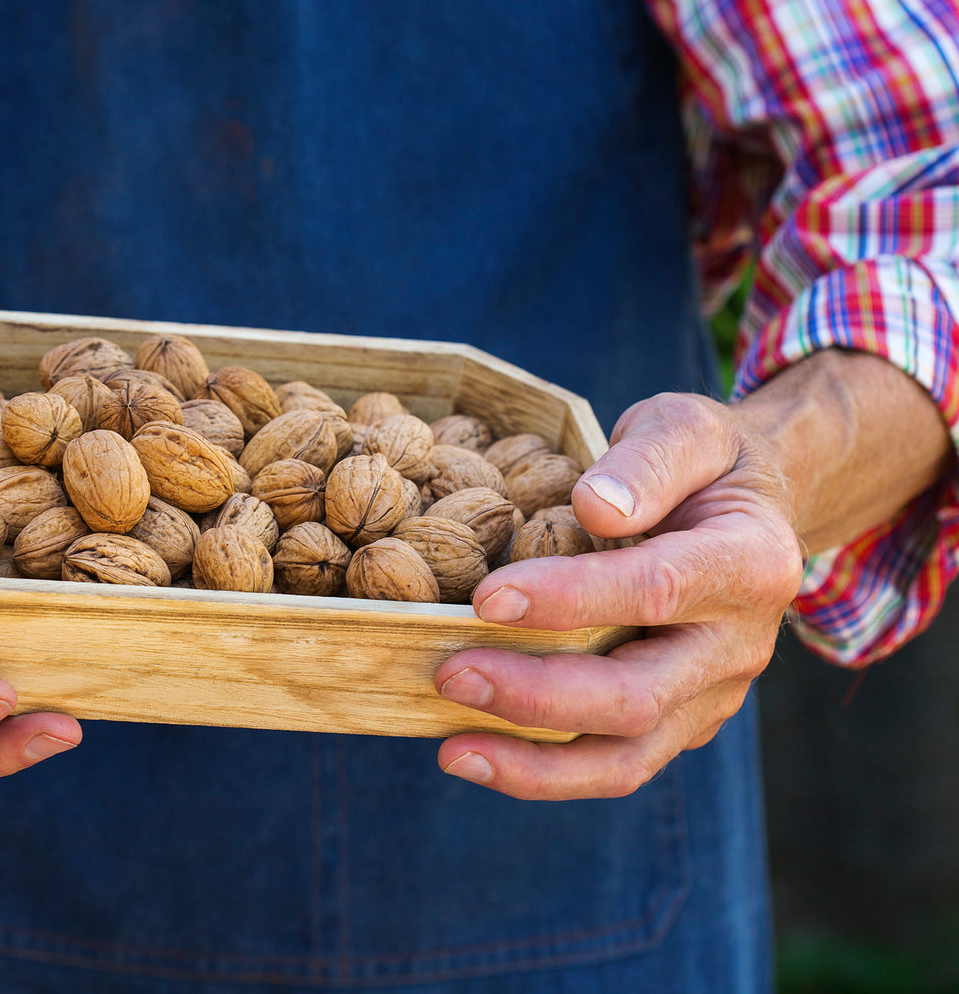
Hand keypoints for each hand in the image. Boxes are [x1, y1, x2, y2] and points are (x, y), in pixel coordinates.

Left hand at [435, 392, 802, 799]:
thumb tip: (593, 507)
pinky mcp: (680, 723)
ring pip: (629, 758)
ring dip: (535, 765)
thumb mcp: (688, 427)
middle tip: (449, 672)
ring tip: (452, 751)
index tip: (488, 597)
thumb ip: (648, 460)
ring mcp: (712, 695)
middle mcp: (740, 645)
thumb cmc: (704, 460)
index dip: (571, 598)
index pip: (656, 589)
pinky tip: (473, 753)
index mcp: (750, 562)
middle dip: (538, 695)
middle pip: (638, 697)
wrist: (750, 505)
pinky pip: (614, 763)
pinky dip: (542, 772)